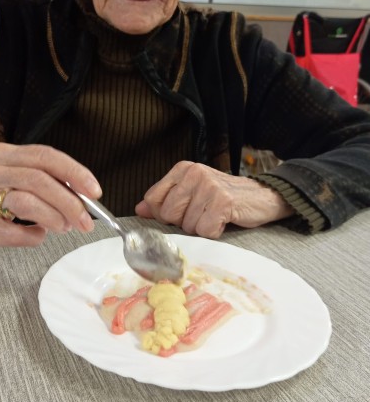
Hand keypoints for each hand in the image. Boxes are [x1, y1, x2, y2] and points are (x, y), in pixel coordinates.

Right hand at [0, 144, 101, 246]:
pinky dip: (33, 236)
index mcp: (5, 153)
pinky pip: (14, 230)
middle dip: (68, 202)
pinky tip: (37, 235)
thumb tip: (86, 197)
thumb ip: (52, 181)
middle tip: (85, 221)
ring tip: (64, 227)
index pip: (45, 156)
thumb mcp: (25, 178)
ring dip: (53, 218)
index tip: (94, 191)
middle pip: (38, 179)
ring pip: (26, 202)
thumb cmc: (2, 195)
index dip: (73, 172)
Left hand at [135, 161, 293, 238]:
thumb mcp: (191, 192)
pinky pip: (205, 231)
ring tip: (215, 216)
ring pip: (187, 225)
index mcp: (182, 169)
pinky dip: (214, 233)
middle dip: (184, 223)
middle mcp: (194, 173)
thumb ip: (165, 199)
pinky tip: (224, 221)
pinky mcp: (223, 201)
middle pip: (169, 214)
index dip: (163, 214)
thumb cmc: (223, 197)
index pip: (153, 199)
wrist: (262, 196)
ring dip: (201, 228)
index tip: (181, 213)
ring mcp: (209, 186)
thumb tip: (139, 209)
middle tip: (203, 214)